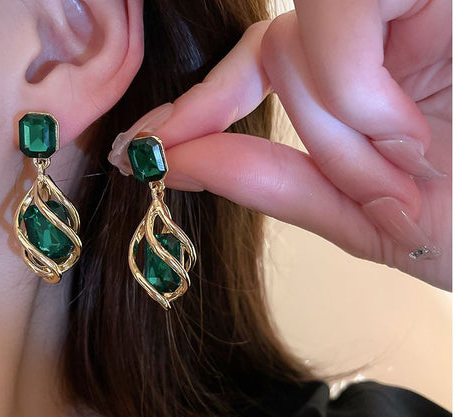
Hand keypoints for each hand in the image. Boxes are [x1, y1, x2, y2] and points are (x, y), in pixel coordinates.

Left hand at [110, 0, 451, 290]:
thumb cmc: (470, 229)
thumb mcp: (365, 217)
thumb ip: (273, 184)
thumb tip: (178, 161)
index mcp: (373, 84)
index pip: (262, 65)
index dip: (199, 104)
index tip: (144, 147)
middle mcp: (391, 29)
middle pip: (283, 52)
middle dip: (314, 131)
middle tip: (386, 171)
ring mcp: (415, 6)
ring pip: (304, 37)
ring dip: (339, 120)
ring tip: (409, 156)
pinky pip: (340, 16)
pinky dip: (357, 89)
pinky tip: (414, 128)